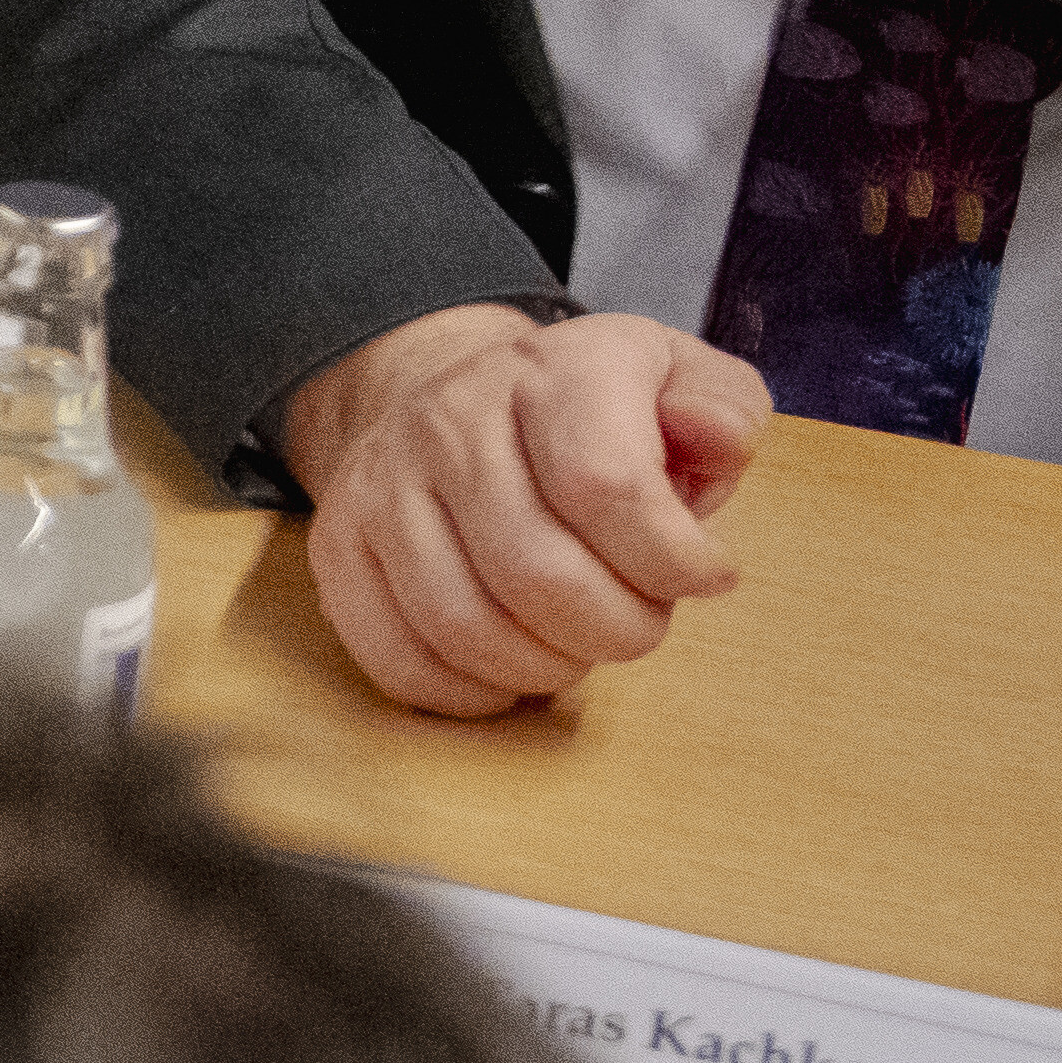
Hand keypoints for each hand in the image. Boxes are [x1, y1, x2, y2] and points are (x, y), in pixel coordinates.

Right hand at [286, 302, 765, 716]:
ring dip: (547, 667)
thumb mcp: (678, 380)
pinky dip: (467, 691)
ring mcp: (381, 483)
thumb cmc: (590, 412)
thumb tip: (712, 439)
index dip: (671, 560)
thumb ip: (723, 407)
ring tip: (580, 646)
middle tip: (640, 623)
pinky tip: (511, 671)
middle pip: (536, 571)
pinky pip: (395, 654)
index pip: (606, 486)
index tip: (705, 574)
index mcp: (552, 370)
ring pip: (463, 624)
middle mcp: (449, 417)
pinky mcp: (338, 544)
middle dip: (616, 629)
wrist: (447, 395)